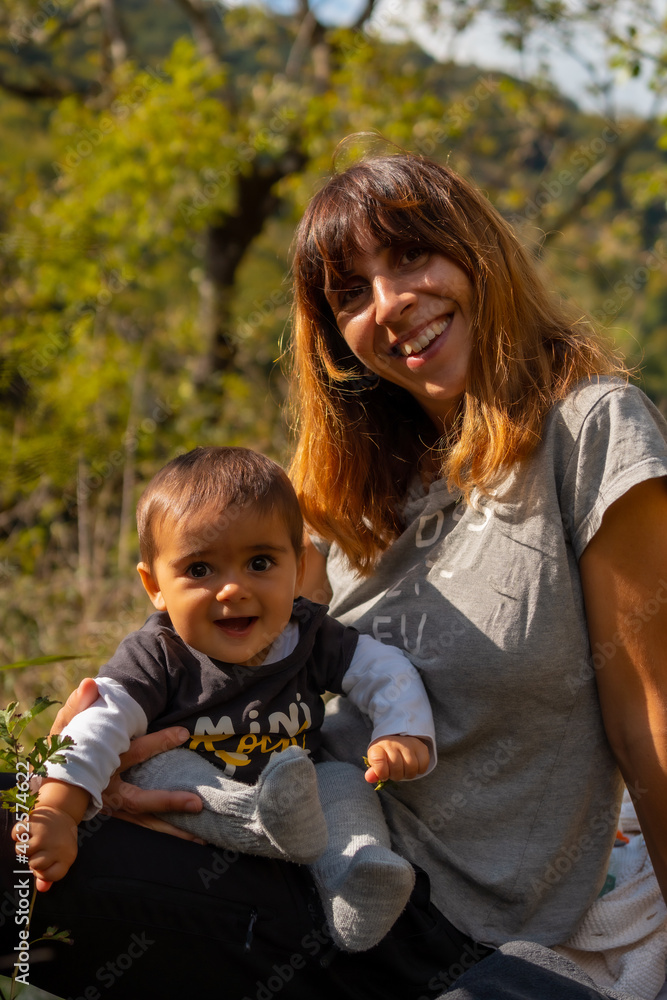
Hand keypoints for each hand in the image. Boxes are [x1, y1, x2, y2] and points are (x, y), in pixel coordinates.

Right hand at [13, 804, 78, 893]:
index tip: (46, 863)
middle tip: (40, 849)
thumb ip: (50, 876)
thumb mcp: (62, 857)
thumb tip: (41, 889)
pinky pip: (16, 834)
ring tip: (33, 841)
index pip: (48, 876)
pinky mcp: (35, 822)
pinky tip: (27, 831)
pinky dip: (17, 832)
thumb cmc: (60, 841)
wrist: (64, 813)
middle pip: (34, 865)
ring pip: (21, 850)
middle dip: (33, 859)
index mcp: (67, 857)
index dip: (43, 873)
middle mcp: (56, 846)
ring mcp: (44, 834)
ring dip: (24, 847)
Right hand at [51, 679, 203, 838]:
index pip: (132, 752)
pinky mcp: (116, 818)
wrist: (43, 788)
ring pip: (142, 822)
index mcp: (99, 766)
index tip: (183, 734)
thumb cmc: (57, 752)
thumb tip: (91, 684)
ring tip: (203, 838)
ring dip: (170, 830)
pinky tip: (192, 840)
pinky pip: (142, 827)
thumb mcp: (64, 727)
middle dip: (167, 801)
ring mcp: (110, 809)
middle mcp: (105, 792)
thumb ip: (79, 705)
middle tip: (197, 802)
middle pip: (138, 800)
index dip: (158, 743)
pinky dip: (165, 834)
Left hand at [365, 735, 430, 783]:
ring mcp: (408, 744)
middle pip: (396, 767)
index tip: (383, 774)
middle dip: (396, 775)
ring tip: (404, 770)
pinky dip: (419, 770)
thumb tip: (369, 778)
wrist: (399, 739)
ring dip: (407, 774)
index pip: (378, 760)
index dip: (381, 772)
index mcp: (378, 747)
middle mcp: (393, 743)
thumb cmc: (386, 755)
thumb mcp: (376, 762)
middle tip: (395, 772)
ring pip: (411, 768)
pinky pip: (423, 766)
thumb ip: (373, 772)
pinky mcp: (421, 747)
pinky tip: (413, 766)